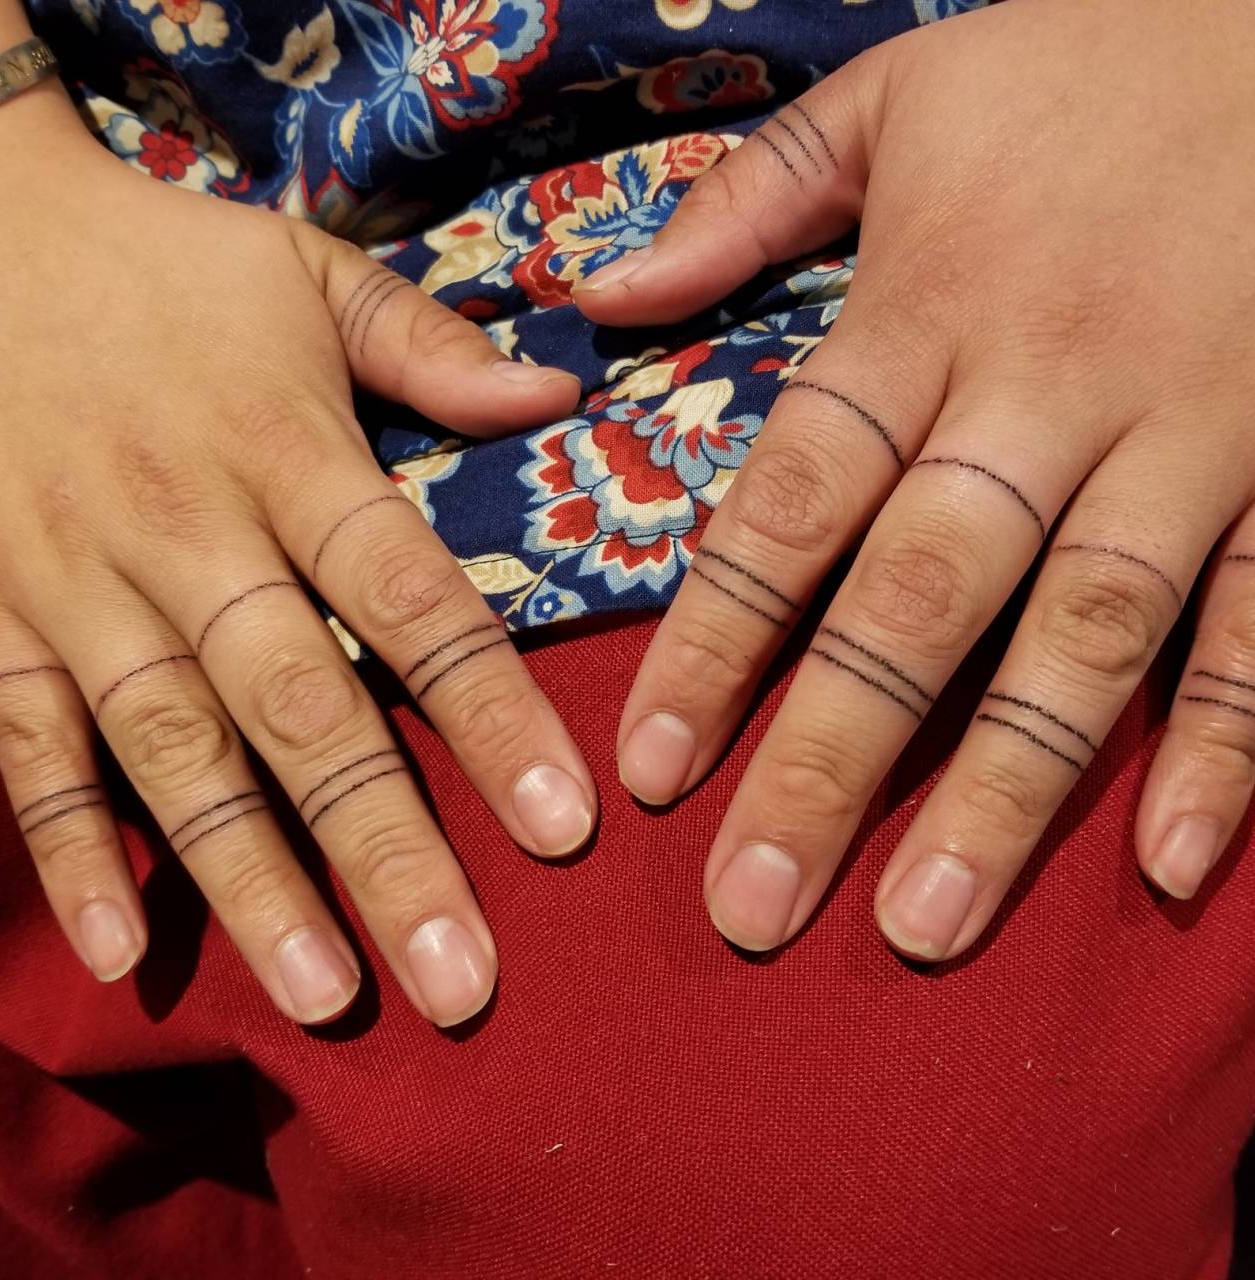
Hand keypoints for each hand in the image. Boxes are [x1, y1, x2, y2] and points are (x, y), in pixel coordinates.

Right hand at [0, 99, 593, 1024]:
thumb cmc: (160, 262)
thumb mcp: (305, 272)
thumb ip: (429, 345)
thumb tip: (558, 401)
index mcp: (286, 450)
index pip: (412, 602)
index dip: (492, 716)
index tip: (565, 824)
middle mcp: (188, 533)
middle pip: (303, 711)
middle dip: (386, 851)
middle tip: (461, 982)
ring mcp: (78, 584)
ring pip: (174, 752)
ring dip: (249, 880)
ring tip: (326, 997)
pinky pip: (26, 743)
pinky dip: (70, 845)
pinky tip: (122, 949)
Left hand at [575, 0, 1254, 959]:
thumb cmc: (1082, 63)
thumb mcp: (895, 100)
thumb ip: (742, 204)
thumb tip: (602, 297)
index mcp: (931, 309)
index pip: (792, 505)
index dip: (715, 644)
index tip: (652, 769)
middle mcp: (1051, 391)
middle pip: (919, 602)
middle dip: (830, 761)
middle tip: (753, 906)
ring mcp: (1193, 436)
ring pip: (1084, 638)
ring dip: (1002, 789)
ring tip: (924, 924)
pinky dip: (1226, 744)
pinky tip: (1165, 863)